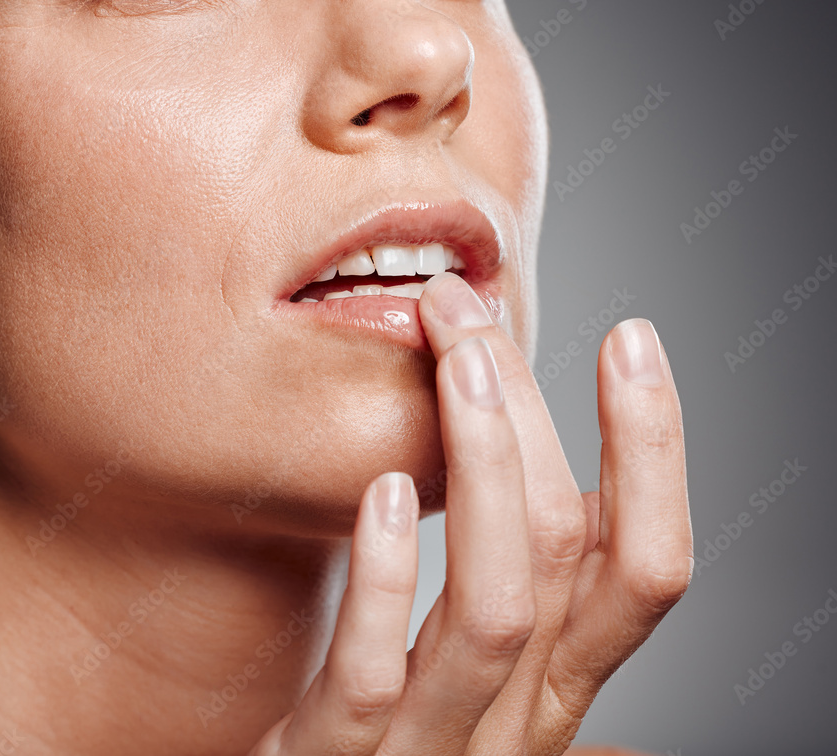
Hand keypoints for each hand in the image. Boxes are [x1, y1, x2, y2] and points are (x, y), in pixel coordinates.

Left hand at [248, 272, 693, 754]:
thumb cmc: (395, 713)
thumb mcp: (472, 645)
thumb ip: (515, 569)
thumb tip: (537, 439)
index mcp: (555, 680)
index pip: (646, 567)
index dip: (656, 452)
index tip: (629, 338)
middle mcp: (515, 718)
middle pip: (563, 555)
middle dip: (532, 413)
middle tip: (470, 309)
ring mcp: (429, 749)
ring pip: (494, 612)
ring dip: (488, 471)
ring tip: (457, 365)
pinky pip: (369, 682)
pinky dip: (387, 584)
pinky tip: (386, 490)